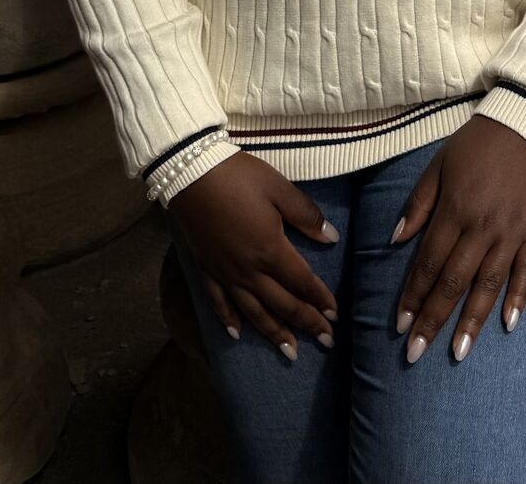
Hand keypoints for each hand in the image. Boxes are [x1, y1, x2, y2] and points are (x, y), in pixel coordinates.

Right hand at [166, 151, 340, 360]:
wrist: (190, 172)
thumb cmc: (239, 177)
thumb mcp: (279, 188)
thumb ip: (306, 216)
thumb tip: (332, 238)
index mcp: (270, 251)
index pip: (302, 283)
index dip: (320, 300)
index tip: (335, 316)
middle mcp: (249, 271)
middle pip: (282, 304)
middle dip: (306, 323)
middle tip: (326, 342)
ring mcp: (226, 273)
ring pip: (253, 312)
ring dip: (274, 333)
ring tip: (290, 352)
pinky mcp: (207, 269)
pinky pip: (219, 302)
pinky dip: (229, 321)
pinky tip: (237, 334)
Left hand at [390, 116, 525, 364]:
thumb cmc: (476, 144)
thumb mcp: (439, 164)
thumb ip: (418, 204)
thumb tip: (395, 241)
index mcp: (455, 209)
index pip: (429, 262)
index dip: (413, 295)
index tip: (399, 325)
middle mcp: (483, 226)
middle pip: (454, 282)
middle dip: (433, 319)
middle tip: (416, 353)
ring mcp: (513, 232)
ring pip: (489, 285)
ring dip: (472, 321)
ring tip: (458, 351)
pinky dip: (518, 298)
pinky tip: (507, 324)